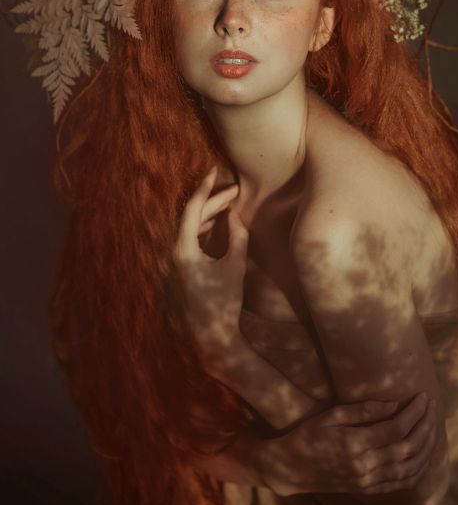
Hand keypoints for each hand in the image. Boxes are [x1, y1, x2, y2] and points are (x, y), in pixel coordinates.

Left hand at [173, 165, 246, 353]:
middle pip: (192, 217)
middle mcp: (173, 253)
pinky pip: (189, 239)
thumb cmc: (224, 300)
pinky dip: (204, 229)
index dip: (205, 188)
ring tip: (230, 205)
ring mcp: (174, 261)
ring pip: (190, 228)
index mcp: (183, 250)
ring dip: (209, 216)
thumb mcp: (235, 265)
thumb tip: (235, 214)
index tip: (214, 171)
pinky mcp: (179, 268)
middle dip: (214, 202)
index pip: (192, 209)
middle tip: (235, 192)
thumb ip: (237, 235)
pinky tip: (219, 224)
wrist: (212, 333)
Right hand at [258, 392, 436, 496]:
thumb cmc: (307, 435)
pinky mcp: (368, 489)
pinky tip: (423, 452)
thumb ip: (363, 411)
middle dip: (425, 425)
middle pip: (408, 447)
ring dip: (426, 447)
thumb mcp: (330, 415)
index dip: (414, 412)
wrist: (291, 469)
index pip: (396, 428)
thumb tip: (394, 404)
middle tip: (432, 406)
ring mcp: (368, 481)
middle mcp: (365, 466)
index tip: (423, 395)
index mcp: (355, 444)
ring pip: (409, 468)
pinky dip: (418, 468)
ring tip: (432, 426)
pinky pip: (401, 483)